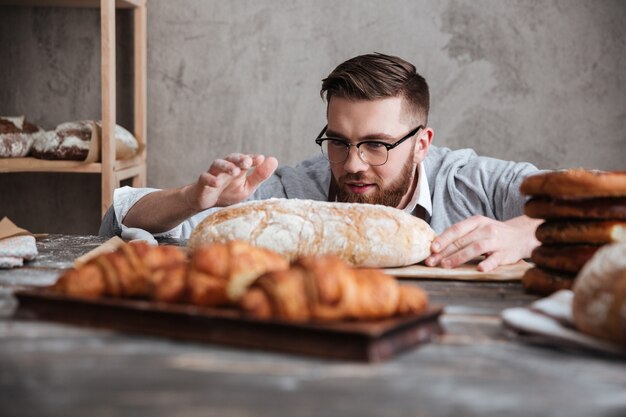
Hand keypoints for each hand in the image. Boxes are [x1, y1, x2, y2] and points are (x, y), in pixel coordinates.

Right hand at [183, 153, 277, 210]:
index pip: (245, 159)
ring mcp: (213, 173)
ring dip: (226, 166)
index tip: (260, 159)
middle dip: (239, 159)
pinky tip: (216, 183)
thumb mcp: (247, 187)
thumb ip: (260, 175)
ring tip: (234, 171)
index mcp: (238, 167)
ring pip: (218, 164)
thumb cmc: (229, 192)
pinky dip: (210, 179)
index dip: (252, 158)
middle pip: (231, 158)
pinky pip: (205, 178)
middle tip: (248, 162)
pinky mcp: (203, 182)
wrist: (207, 202)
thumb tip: (274, 160)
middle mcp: (226, 167)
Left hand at [424, 215, 541, 271]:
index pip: (456, 229)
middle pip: (462, 240)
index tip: (431, 248)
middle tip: (431, 261)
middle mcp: (486, 229)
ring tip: (446, 265)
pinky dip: (487, 264)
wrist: (520, 236)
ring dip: (459, 257)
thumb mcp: (477, 229)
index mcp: (476, 222)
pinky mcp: (505, 254)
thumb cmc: (492, 234)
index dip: (443, 239)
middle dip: (444, 251)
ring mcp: (496, 241)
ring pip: (475, 248)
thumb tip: (435, 247)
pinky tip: (479, 268)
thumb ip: (460, 235)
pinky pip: (495, 259)